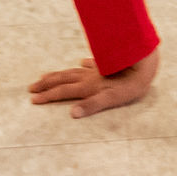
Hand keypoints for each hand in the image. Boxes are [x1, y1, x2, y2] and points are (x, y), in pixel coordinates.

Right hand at [28, 47, 157, 117]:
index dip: (48, 96)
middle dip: (46, 84)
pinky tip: (81, 61)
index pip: (63, 92)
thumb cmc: (131, 84)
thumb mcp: (113, 99)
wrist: (145, 61)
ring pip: (72, 71)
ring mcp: (97, 69)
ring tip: (46, 76)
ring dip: (58, 75)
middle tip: (31, 88)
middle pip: (63, 80)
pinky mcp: (107, 63)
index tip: (32, 100)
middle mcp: (89, 77)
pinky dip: (83, 64)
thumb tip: (72, 114)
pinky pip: (90, 64)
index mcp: (88, 86)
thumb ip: (92, 106)